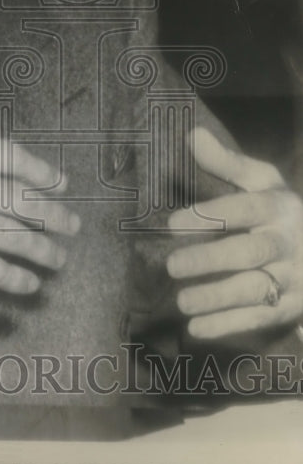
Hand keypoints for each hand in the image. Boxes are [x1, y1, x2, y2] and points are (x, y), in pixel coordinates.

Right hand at [0, 106, 77, 293]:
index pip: (9, 157)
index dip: (41, 171)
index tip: (59, 182)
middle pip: (20, 198)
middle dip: (52, 213)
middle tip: (71, 224)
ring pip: (13, 236)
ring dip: (43, 249)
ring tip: (59, 259)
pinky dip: (14, 277)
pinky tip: (28, 283)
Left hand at [166, 127, 302, 338]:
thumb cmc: (281, 213)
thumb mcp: (263, 183)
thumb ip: (227, 163)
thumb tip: (191, 134)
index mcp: (280, 207)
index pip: (246, 209)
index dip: (210, 215)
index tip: (172, 223)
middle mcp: (289, 242)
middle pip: (251, 252)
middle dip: (211, 259)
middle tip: (172, 265)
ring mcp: (294, 278)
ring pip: (256, 289)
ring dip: (218, 298)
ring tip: (181, 302)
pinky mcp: (292, 308)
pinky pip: (260, 318)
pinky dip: (228, 325)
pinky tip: (196, 329)